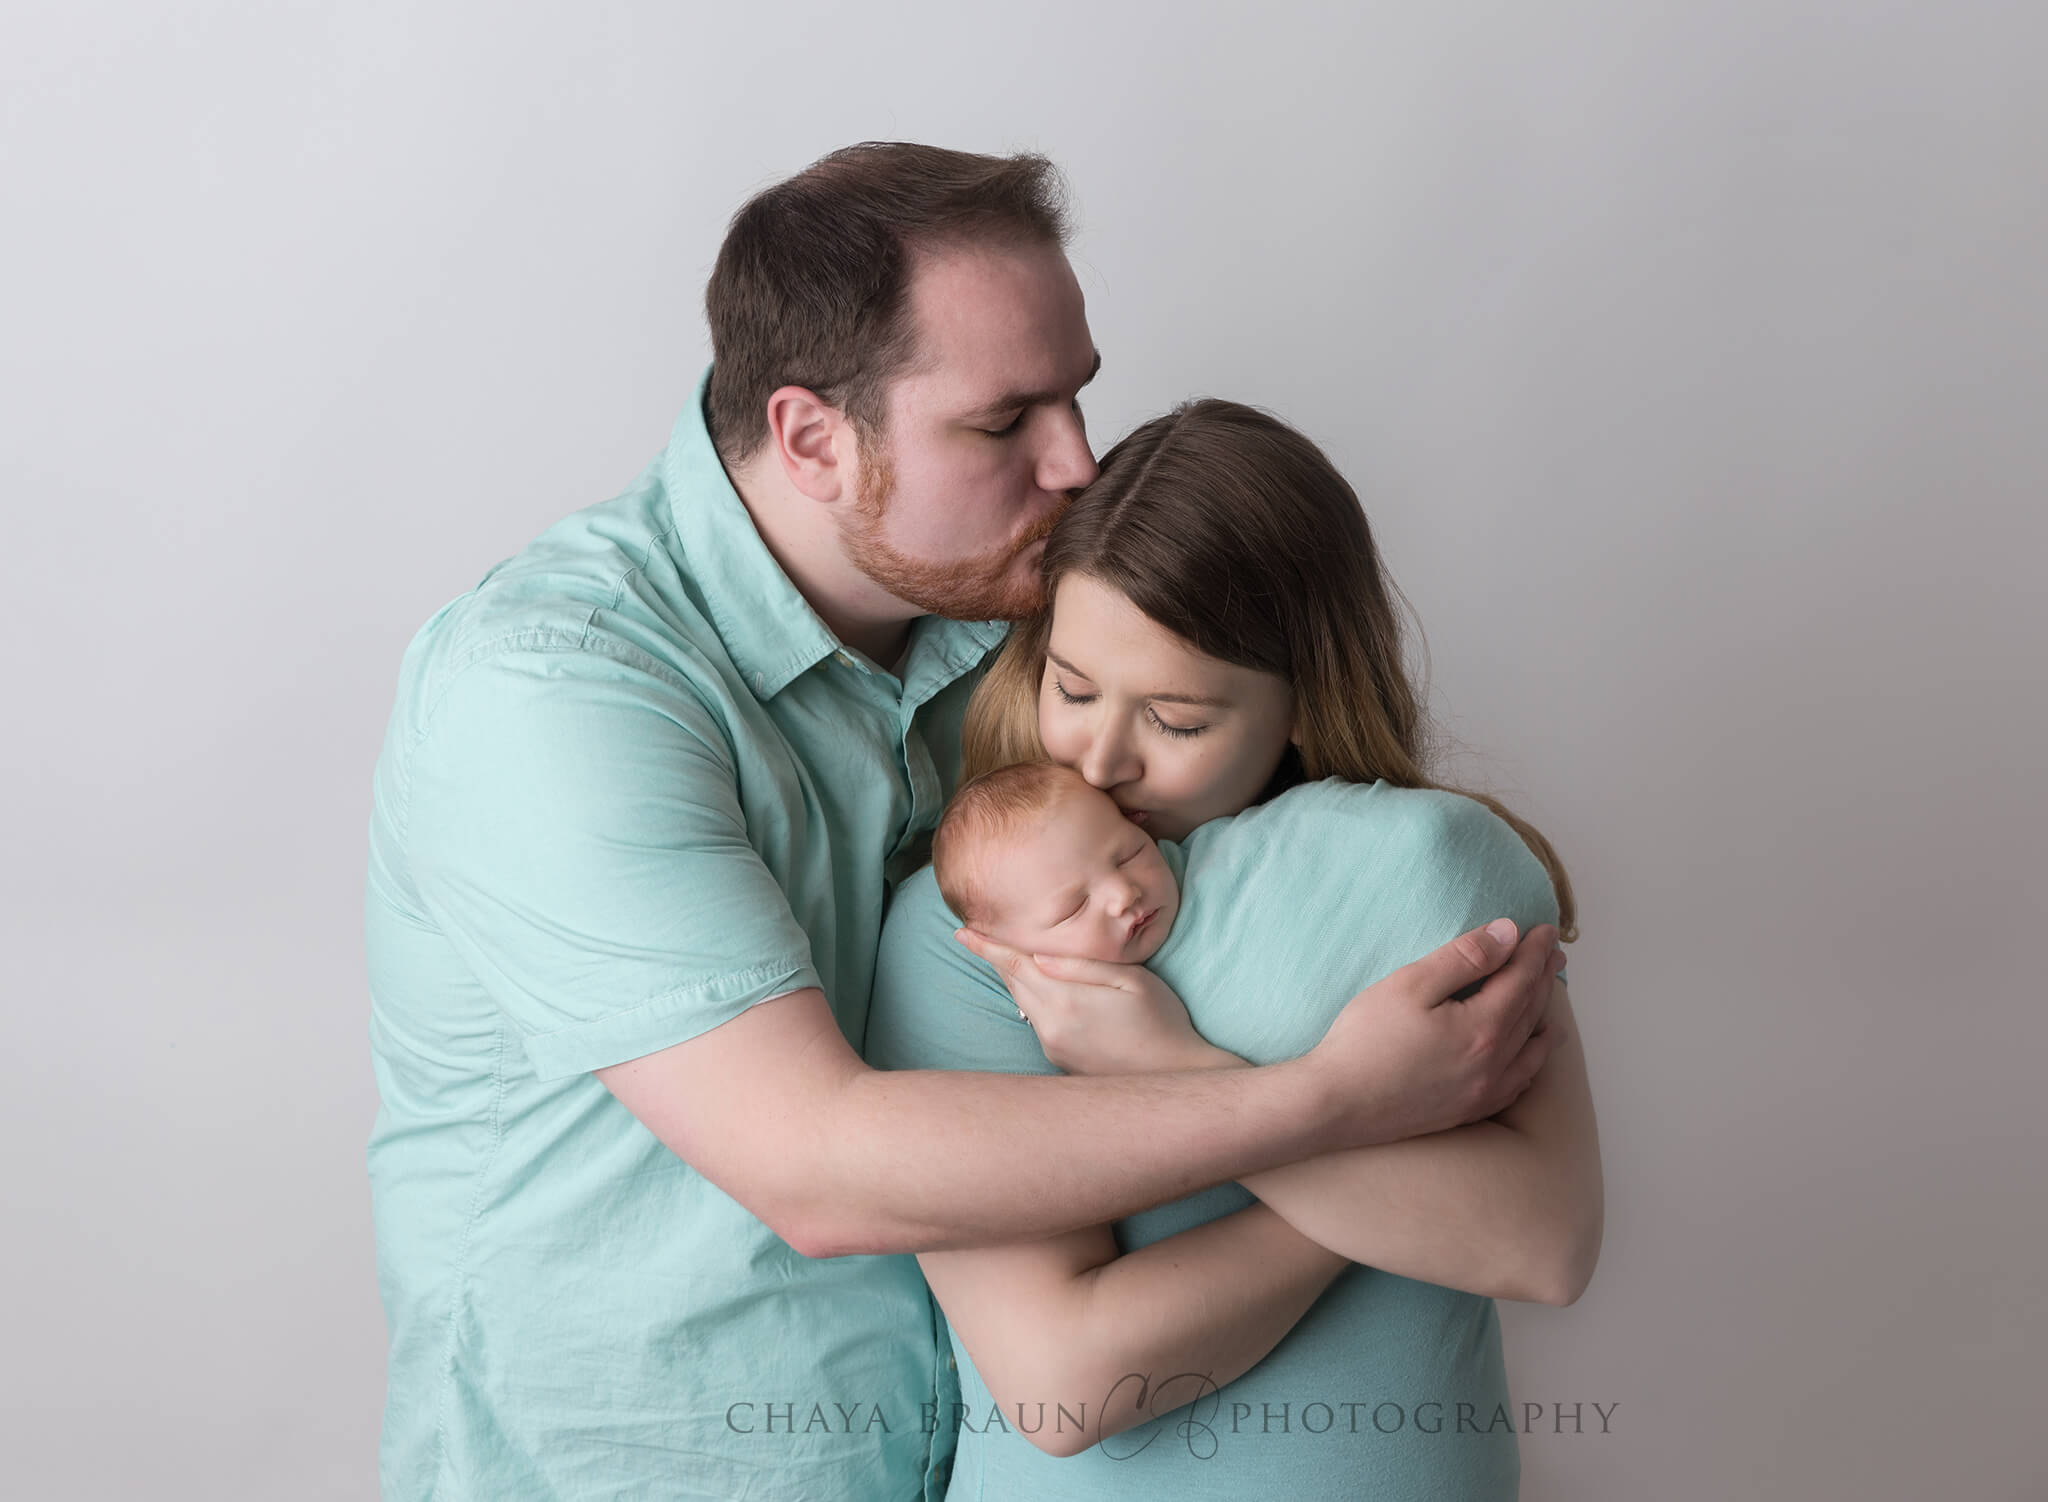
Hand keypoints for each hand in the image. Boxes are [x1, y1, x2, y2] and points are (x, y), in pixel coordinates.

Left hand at [953, 929, 1243, 1074]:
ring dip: (1013, 980)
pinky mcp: (1058, 1061)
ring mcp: (1052, 1047)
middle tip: (974, 936)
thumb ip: (1082, 967)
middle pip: (1013, 984)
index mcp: (1066, 1001)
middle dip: (995, 959)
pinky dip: (1031, 1001)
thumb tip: (1039, 956)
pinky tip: (1041, 990)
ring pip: (1022, 1004)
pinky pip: (1036, 1022)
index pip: (1015, 965)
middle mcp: (1051, 1027)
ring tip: (1006, 957)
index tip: (961, 932)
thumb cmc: (1161, 1021)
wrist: (1174, 1076)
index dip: (987, 947)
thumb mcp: (1131, 981)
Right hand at [1305, 919, 1566, 1147]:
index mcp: (1484, 1028)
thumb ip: (1464, 957)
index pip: (1521, 979)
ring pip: (1531, 1050)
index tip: (1544, 929)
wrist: (1337, 1104)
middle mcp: (1495, 1064)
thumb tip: (1508, 934)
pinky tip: (1528, 1056)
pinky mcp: (1469, 1111)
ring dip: (1543, 1018)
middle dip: (1543, 977)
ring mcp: (1484, 1092)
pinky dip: (1531, 1061)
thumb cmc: (1366, 1040)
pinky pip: (1518, 1084)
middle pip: (1530, 1011)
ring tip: (1550, 1000)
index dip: (1534, 951)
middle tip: (1553, 953)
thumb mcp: (1410, 984)